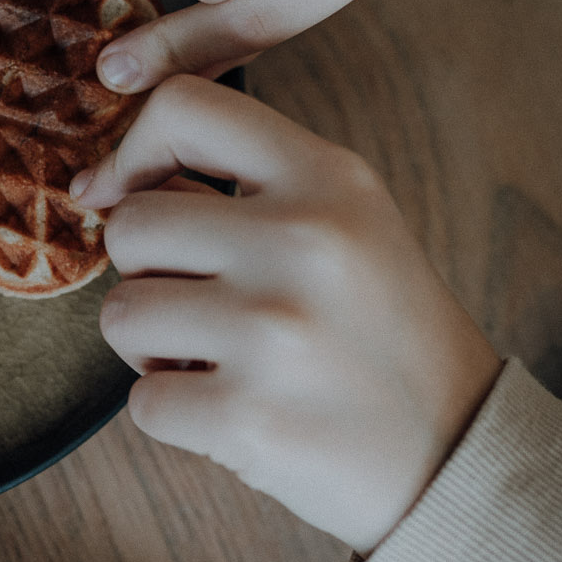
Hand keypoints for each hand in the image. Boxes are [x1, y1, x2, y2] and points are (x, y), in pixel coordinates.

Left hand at [69, 77, 499, 551]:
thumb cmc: (378, 336)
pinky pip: (140, 403)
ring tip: (228, 363)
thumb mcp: (348, 228)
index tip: (123, 195)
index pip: (184, 106)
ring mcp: (274, 331)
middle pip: (130, 226)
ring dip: (155, 351)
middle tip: (211, 310)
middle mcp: (303, 242)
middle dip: (149, 275)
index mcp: (329, 180)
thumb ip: (244, 191)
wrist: (457, 456)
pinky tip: (241, 413)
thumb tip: (104, 185)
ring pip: (121, 315)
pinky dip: (177, 416)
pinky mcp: (247, 418)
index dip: (132, 151)